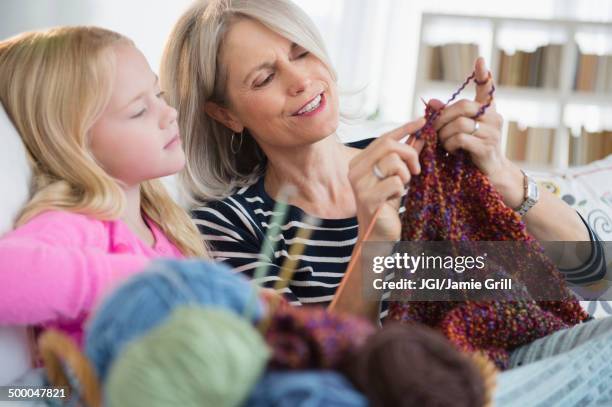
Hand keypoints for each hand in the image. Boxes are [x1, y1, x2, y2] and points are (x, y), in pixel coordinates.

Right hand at [348, 118, 425, 240]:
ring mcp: (359, 184)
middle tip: (416, 170)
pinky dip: (401, 189)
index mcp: (359, 162)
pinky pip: (395, 181)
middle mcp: (354, 170)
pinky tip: (395, 198)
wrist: (378, 235)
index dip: (405, 128)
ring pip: (393, 161)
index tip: (423, 121)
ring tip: (402, 187)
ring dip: (406, 175)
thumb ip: (406, 156)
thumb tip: (421, 135)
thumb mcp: (398, 176)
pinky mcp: (368, 198)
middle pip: (389, 145)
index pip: (384, 137)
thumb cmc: (387, 205)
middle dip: (410, 154)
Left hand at [431, 57, 523, 207]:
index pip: (488, 89)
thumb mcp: (459, 132)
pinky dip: (450, 144)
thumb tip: (431, 102)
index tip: (479, 60)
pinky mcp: (486, 147)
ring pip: (458, 124)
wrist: (491, 175)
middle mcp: (494, 118)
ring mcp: (492, 132)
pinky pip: (460, 138)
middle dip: (442, 118)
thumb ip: (447, 116)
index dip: (483, 75)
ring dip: (444, 135)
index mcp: (488, 111)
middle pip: (462, 107)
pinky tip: (451, 150)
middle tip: (432, 129)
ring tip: (444, 144)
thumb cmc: (473, 152)